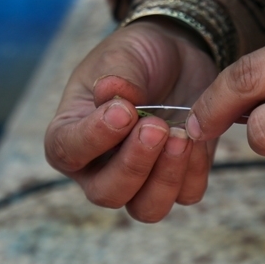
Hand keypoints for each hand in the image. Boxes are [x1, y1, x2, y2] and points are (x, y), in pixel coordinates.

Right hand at [44, 18, 217, 221]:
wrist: (177, 55)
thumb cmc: (136, 56)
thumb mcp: (122, 55)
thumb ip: (118, 76)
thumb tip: (110, 92)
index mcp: (70, 137)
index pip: (68, 152)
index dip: (94, 138)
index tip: (123, 111)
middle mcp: (99, 169)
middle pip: (108, 194)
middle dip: (134, 164)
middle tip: (156, 126)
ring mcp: (140, 181)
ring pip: (147, 208)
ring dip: (165, 178)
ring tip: (180, 137)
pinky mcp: (178, 179)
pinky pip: (185, 195)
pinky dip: (193, 172)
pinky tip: (196, 139)